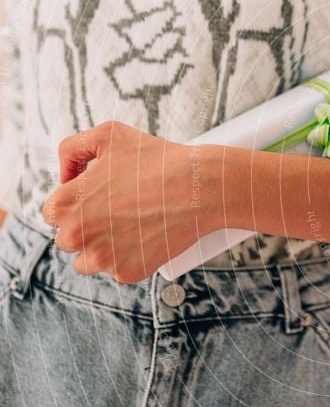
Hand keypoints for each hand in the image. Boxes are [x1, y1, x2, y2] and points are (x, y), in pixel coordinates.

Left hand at [43, 121, 223, 283]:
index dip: (77, 204)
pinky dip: (130, 259)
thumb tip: (65, 176)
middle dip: (87, 229)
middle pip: (67, 240)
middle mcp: (75, 235)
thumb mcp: (107, 133)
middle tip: (116, 214)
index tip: (99, 199)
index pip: (53, 213)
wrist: (199, 188)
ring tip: (129, 230)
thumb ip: (72, 149)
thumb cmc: (157, 158)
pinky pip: (119, 272)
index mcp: (64, 204)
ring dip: (101, 250)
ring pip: (87, 263)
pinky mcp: (128, 273)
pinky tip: (146, 239)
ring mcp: (102, 258)